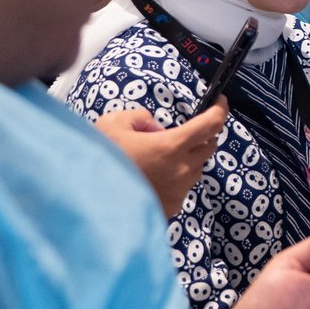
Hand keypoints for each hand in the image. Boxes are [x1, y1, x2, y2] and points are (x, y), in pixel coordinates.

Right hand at [95, 102, 227, 215]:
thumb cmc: (100, 161)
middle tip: (184, 131)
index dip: (220, 110)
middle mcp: (182, 169)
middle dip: (203, 135)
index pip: (211, 124)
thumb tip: (153, 127)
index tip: (219, 102)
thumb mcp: (113, 124)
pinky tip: (153, 178)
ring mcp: (180, 190)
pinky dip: (176, 178)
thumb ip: (139, 118)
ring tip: (159, 158)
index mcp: (171, 146)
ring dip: (188, 158)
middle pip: (210, 146)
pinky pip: (184, 187)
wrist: (89, 203)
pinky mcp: (173, 207)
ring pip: (197, 168)